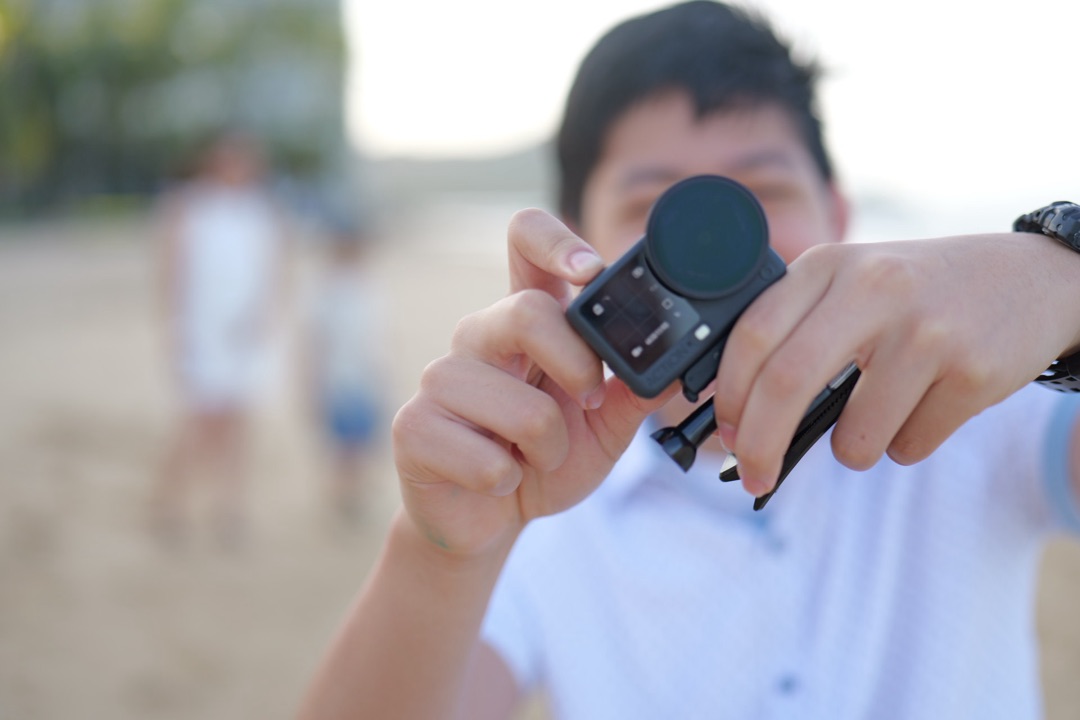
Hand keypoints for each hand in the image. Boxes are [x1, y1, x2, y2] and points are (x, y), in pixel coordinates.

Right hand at [392, 209, 676, 559]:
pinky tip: (496, 480)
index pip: (526, 241)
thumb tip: (676, 367)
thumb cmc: (542, 463)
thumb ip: (633, 395)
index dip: (556, 241)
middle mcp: (479, 335)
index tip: (590, 271)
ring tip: (533, 458)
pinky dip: (510, 482)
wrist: (488, 520)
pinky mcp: (413, 425)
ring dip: (549, 449)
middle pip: (527, 313)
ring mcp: (440, 378)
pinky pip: (488, 460)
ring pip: (523, 408)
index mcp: (525, 320)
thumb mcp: (604, 431)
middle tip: (590, 404)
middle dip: (577, 368)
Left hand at [713, 233, 1079, 496]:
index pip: (752, 334)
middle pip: (785, 383)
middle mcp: (872, 288)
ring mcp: (924, 331)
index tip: (725, 433)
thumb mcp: (853, 282)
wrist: (1033, 280)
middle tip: (752, 477)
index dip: (729, 396)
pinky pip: (908, 447)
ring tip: (877, 416)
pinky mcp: (970, 373)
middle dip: (758, 445)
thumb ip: (796, 328)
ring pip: (853, 435)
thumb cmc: (918, 294)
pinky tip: (927, 404)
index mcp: (829, 265)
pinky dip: (904, 445)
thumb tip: (736, 416)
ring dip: (852, 450)